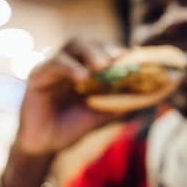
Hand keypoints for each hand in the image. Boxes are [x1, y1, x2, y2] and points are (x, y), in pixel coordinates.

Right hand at [3, 37, 122, 186]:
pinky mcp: (37, 76)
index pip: (102, 49)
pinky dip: (69, 67)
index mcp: (85, 68)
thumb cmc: (72, 127)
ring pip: (71, 46)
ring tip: (103, 65)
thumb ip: (120, 104)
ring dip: (89, 52)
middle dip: (104, 47)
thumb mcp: (101, 115)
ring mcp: (53, 67)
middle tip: (119, 58)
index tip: (136, 56)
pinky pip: (53, 64)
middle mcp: (69, 62)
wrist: (45, 146)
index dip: (118, 50)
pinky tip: (82, 77)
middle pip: (87, 41)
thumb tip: (149, 97)